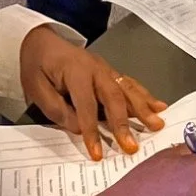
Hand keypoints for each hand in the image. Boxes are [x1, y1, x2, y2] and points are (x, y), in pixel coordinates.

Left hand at [18, 28, 166, 160]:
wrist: (41, 41)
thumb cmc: (37, 66)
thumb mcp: (35, 88)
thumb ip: (56, 109)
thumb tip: (79, 128)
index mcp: (75, 72)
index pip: (86, 105)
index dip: (92, 130)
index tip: (98, 154)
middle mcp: (96, 69)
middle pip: (114, 97)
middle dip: (124, 123)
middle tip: (132, 146)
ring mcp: (106, 69)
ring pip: (127, 90)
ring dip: (144, 109)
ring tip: (158, 125)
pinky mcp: (110, 72)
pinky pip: (130, 84)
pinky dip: (145, 96)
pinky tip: (159, 106)